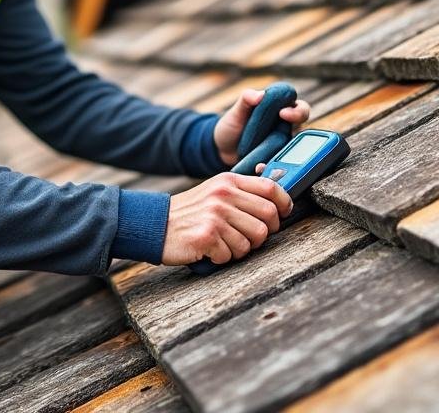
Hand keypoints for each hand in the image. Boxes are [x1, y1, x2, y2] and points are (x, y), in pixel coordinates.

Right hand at [161, 172, 293, 264]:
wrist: (155, 225)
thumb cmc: (190, 212)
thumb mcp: (215, 191)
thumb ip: (242, 192)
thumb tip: (277, 198)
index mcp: (228, 181)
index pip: (271, 188)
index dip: (284, 203)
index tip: (283, 214)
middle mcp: (223, 195)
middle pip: (268, 217)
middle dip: (265, 233)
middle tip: (251, 237)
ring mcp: (215, 215)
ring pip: (254, 240)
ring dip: (241, 249)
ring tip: (225, 244)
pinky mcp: (207, 236)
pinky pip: (232, 255)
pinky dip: (222, 257)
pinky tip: (210, 250)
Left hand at [214, 88, 311, 167]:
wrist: (221, 149)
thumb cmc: (232, 125)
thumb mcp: (236, 111)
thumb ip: (246, 99)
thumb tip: (260, 94)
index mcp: (281, 111)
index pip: (300, 108)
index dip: (297, 111)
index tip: (283, 113)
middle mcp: (286, 130)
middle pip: (304, 131)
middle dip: (298, 136)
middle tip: (282, 135)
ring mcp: (282, 147)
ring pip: (294, 152)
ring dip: (285, 155)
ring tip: (269, 153)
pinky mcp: (275, 162)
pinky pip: (280, 166)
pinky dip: (272, 167)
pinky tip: (259, 167)